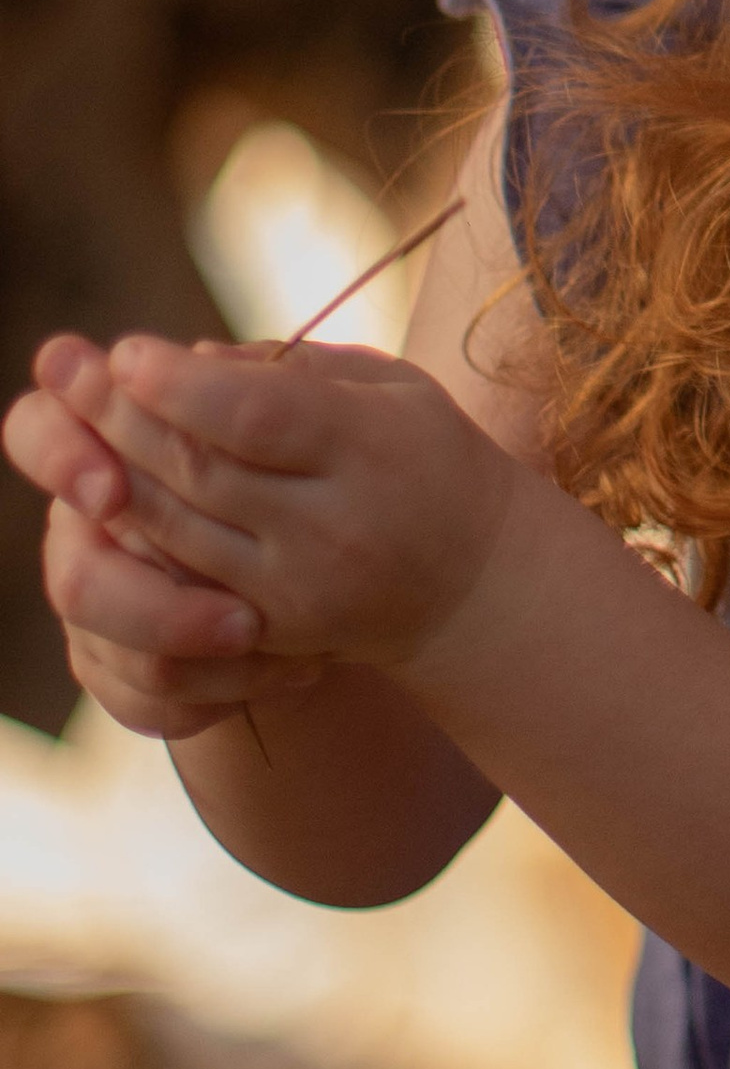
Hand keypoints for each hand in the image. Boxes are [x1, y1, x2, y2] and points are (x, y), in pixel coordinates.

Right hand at [6, 343, 317, 739]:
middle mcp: (90, 531)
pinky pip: (147, 703)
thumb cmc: (316, 454)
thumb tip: (206, 365)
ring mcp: (102, 607)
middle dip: (154, 607)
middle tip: (242, 621)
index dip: (59, 456)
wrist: (351, 557)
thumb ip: (250, 391)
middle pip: (76, 580)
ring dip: (199, 657)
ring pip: (117, 655)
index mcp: (110, 445)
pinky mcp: (127, 668)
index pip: (38, 431)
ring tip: (280, 648)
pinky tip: (289, 677)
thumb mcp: (301, 411)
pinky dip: (216, 697)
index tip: (110, 491)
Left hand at [13, 331, 520, 684]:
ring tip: (73, 420)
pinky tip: (106, 492)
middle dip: (121, 416)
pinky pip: (183, 583)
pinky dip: (136, 537)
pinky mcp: (277, 633)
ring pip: (176, 531)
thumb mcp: (391, 388)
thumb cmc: (424, 455)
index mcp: (373, 451)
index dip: (179, 386)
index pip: (256, 417)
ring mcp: (301, 590)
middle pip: (199, 471)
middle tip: (67, 369)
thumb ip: (296, 368)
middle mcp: (335, 528)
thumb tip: (192, 360)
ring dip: (113, 472)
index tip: (125, 350)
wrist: (474, 581)